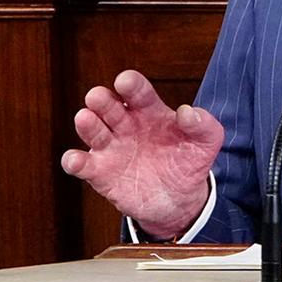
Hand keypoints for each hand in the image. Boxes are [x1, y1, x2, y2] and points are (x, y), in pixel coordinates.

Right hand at [62, 70, 220, 238]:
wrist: (179, 200)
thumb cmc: (189, 161)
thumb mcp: (207, 142)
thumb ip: (203, 124)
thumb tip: (188, 112)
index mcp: (150, 111)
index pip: (137, 92)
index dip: (130, 84)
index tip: (125, 81)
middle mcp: (126, 125)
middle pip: (109, 106)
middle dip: (102, 100)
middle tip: (98, 97)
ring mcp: (111, 147)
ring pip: (92, 130)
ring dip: (86, 123)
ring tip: (85, 118)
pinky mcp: (100, 172)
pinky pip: (82, 164)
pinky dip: (74, 161)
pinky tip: (75, 160)